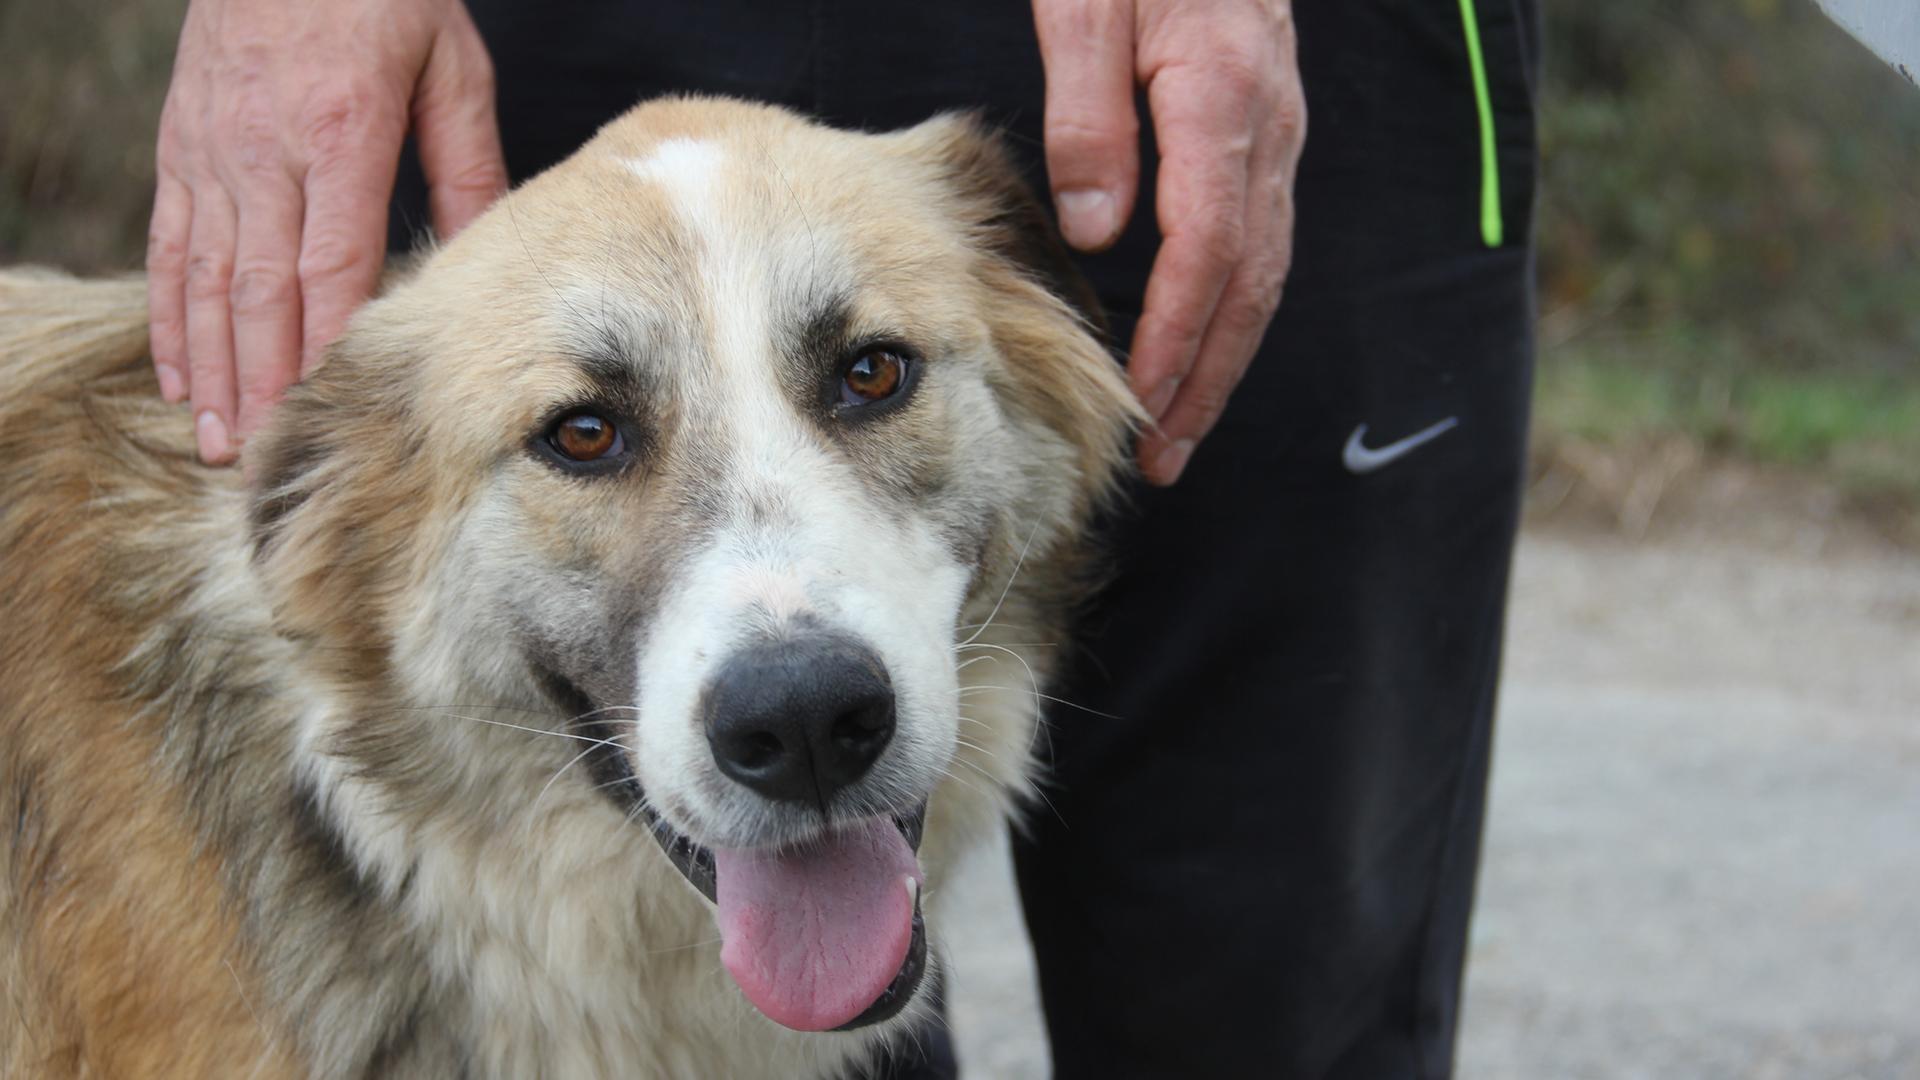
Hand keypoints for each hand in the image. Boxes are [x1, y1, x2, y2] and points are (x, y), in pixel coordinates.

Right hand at [148, 0, 504, 463]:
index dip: (323, 348)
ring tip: (217, 437)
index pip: (329, 265)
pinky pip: (171, 245)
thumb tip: (489, 253)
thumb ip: (468, 165)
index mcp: (342, 134)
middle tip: (261, 457)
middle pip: (260, 290)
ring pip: (206, 278)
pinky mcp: (183, 147)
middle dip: (259, 382)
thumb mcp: (451, 66)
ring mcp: (214, 150)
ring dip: (209, 365)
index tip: (325, 415)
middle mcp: (266, 150)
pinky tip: (178, 371)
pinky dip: (172, 314)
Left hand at [1033, 0, 1304, 484]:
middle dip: (1207, 379)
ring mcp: (1276, 128)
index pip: (1209, 252)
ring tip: (1180, 427)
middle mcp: (1267, 127)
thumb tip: (1099, 234)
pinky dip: (1230, 303)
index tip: (1142, 404)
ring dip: (1223, 355)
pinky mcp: (1264, 125)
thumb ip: (1090, 114)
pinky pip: (1259, 234)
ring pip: (1263, 266)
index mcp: (1222, 100)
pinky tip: (1197, 338)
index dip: (1175, 338)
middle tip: (1165, 458)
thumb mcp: (1087, 3)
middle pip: (1249, 283)